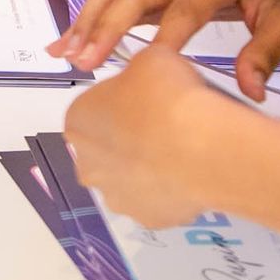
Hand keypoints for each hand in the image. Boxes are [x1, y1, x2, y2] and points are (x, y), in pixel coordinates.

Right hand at [46, 0, 279, 99]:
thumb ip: (265, 55)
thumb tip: (248, 92)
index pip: (183, 9)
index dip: (163, 39)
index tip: (144, 71)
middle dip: (104, 26)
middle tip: (82, 60)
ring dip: (90, 18)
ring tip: (66, 51)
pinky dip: (97, 15)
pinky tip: (78, 39)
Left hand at [62, 44, 247, 227]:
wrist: (202, 145)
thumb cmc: (168, 97)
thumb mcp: (151, 59)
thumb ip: (139, 71)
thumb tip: (148, 79)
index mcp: (78, 123)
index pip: (93, 110)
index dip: (121, 103)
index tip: (145, 100)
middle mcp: (88, 166)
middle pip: (106, 150)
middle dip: (129, 141)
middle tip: (163, 126)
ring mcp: (117, 197)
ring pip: (129, 180)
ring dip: (148, 168)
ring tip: (181, 151)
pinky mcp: (148, 220)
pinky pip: (157, 201)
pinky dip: (170, 190)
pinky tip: (188, 174)